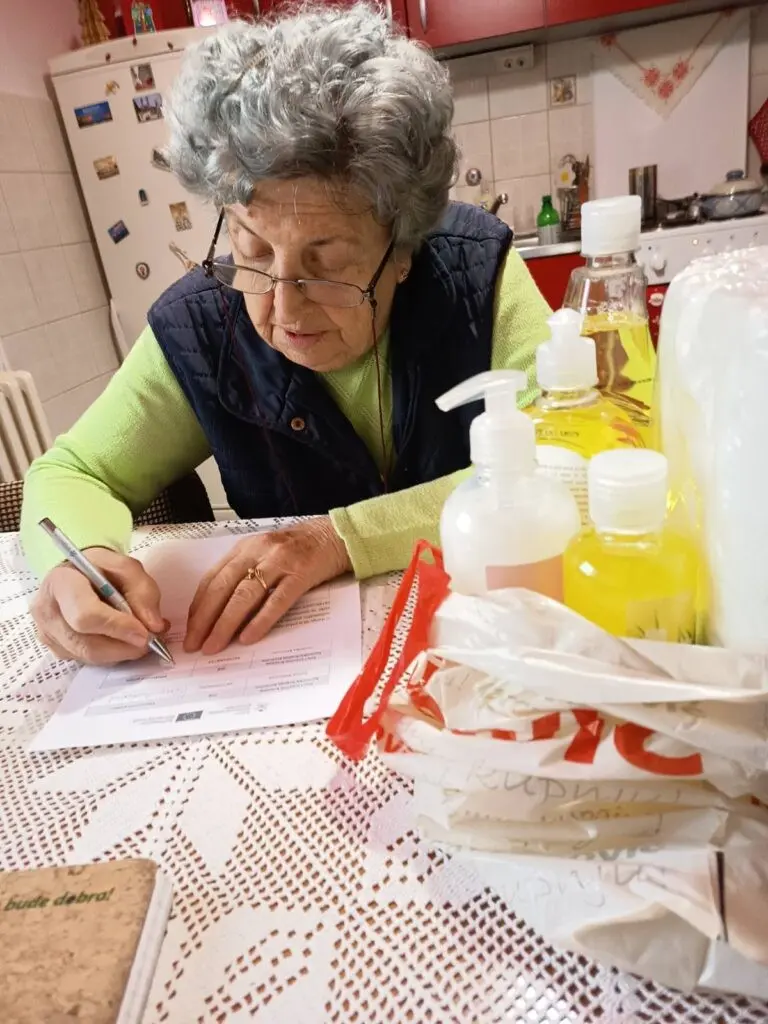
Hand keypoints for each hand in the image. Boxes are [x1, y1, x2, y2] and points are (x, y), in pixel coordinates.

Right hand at [31, 548, 165, 665]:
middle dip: (124, 647)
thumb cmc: (101, 569)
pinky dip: (111, 655)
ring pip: (89, 657)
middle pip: (87, 644)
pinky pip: (87, 661)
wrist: (78, 574)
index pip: (86, 615)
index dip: (118, 628)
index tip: (145, 633)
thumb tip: (154, 626)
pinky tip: (121, 640)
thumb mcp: (127, 568)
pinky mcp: (55, 649)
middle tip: (150, 641)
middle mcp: (47, 611)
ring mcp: (47, 633)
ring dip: (120, 653)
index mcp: (61, 583)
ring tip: (139, 638)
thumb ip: (143, 592)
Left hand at [184, 517, 351, 654]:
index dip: (198, 606)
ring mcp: (279, 562)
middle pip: (222, 588)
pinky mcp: (301, 574)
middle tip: (193, 644)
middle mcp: (258, 552)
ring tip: (214, 646)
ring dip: (225, 624)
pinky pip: (276, 601)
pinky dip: (260, 621)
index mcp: (245, 548)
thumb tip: (222, 612)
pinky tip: (248, 638)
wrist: (337, 536)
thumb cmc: (300, 549)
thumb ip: (246, 574)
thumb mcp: (266, 554)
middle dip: (204, 619)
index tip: (188, 630)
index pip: (212, 578)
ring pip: (244, 596)